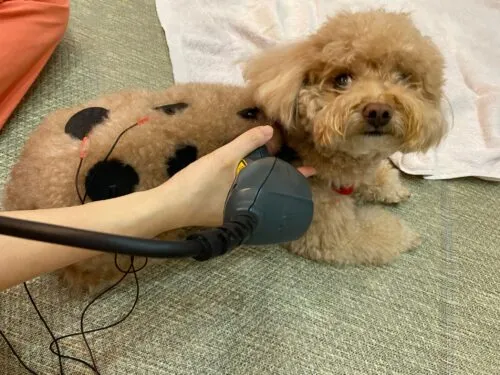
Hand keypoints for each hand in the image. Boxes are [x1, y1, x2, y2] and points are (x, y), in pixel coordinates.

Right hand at [159, 125, 315, 228]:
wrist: (166, 207)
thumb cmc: (197, 186)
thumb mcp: (222, 160)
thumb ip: (246, 144)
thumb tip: (270, 130)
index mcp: (250, 202)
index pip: (280, 186)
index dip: (296, 176)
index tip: (313, 171)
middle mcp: (244, 211)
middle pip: (269, 191)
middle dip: (281, 179)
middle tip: (294, 167)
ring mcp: (231, 212)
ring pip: (255, 193)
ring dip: (264, 180)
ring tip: (273, 168)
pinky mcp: (219, 211)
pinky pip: (243, 195)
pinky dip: (249, 184)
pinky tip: (245, 176)